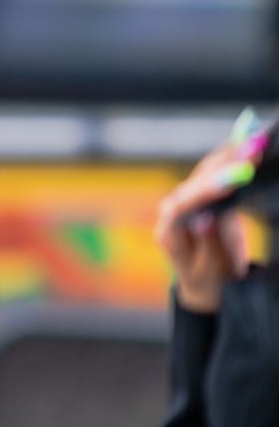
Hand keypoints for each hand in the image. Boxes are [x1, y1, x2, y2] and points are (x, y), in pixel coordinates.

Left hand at [155, 132, 263, 311]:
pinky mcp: (200, 196)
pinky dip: (230, 159)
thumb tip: (206, 219)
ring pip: (205, 173)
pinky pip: (213, 174)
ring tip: (255, 142)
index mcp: (169, 233)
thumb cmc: (209, 281)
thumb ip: (207, 243)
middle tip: (251, 152)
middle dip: (223, 167)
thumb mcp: (211, 269)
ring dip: (229, 156)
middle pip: (195, 184)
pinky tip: (246, 143)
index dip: (205, 192)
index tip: (229, 182)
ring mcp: (184, 201)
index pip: (182, 207)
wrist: (206, 284)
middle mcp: (171, 212)